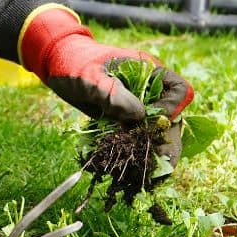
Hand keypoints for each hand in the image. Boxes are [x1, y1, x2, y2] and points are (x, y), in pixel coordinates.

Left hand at [19, 5, 193, 164]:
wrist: (57, 66)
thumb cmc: (74, 64)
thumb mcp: (91, 77)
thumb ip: (113, 93)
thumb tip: (139, 115)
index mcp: (148, 72)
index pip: (179, 91)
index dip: (170, 108)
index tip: (150, 120)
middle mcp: (147, 90)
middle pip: (170, 116)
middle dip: (167, 139)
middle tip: (165, 164)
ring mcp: (135, 106)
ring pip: (154, 130)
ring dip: (152, 149)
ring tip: (151, 173)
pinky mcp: (122, 118)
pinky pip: (134, 136)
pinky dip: (134, 150)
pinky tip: (132, 167)